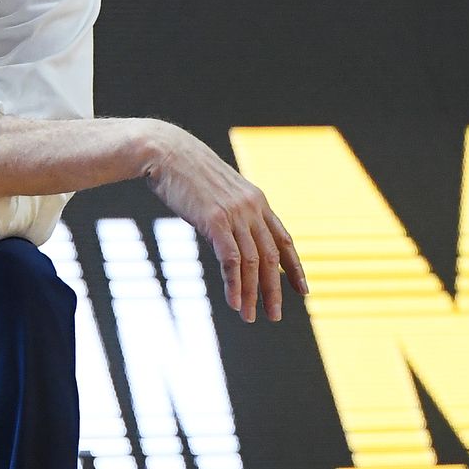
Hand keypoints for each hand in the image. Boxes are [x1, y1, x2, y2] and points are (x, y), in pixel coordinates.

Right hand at [143, 122, 306, 323]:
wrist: (165, 151)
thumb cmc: (186, 172)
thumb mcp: (218, 190)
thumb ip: (231, 210)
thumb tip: (232, 231)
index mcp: (256, 200)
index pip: (283, 239)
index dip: (295, 267)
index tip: (302, 290)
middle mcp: (252, 207)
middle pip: (272, 256)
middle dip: (275, 289)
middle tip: (274, 315)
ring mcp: (235, 213)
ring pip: (253, 262)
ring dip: (253, 294)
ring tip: (251, 317)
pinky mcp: (215, 220)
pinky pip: (231, 260)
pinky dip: (234, 284)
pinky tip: (234, 302)